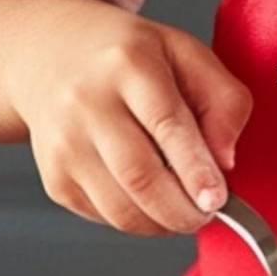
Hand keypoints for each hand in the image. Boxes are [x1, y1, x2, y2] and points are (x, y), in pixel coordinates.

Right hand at [3, 0, 253, 236]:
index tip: (217, 198)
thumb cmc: (130, 56)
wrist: (52, 54)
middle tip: (207, 212)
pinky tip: (150, 201)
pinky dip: (136, 220)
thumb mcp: (186, 52)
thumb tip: (224, 160)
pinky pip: (103, 216)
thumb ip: (223, 100)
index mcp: (128, 63)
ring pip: (120, 207)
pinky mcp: (54, 177)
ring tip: (184, 210)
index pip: (166, 123)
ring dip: (162, 222)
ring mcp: (64, 144)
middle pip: (140, 175)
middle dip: (182, 209)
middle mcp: (87, 103)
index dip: (195, 168)